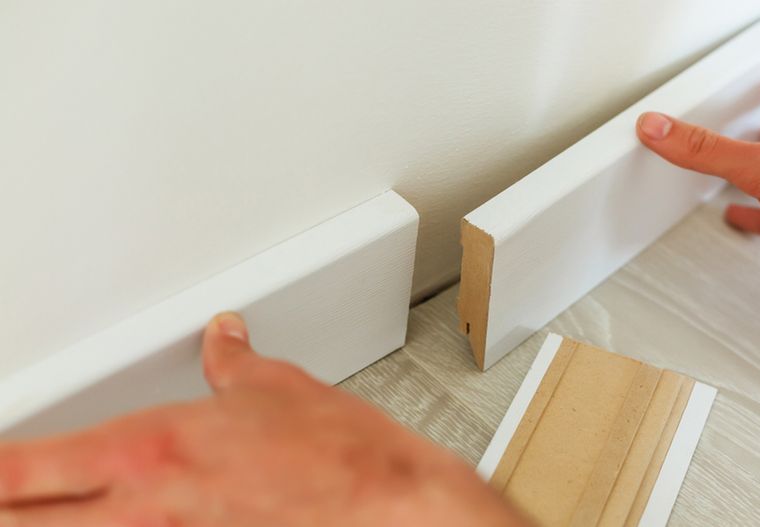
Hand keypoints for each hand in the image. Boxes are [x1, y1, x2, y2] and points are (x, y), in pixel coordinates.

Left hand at [0, 313, 528, 526]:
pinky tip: (122, 520)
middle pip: (28, 519)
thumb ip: (234, 363)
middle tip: (4, 488)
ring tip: (38, 506)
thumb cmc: (338, 453)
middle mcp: (148, 508)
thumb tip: (225, 337)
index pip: (25, 467)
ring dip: (51, 521)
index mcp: (153, 450)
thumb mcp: (276, 387)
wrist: (387, 502)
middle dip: (5, 503)